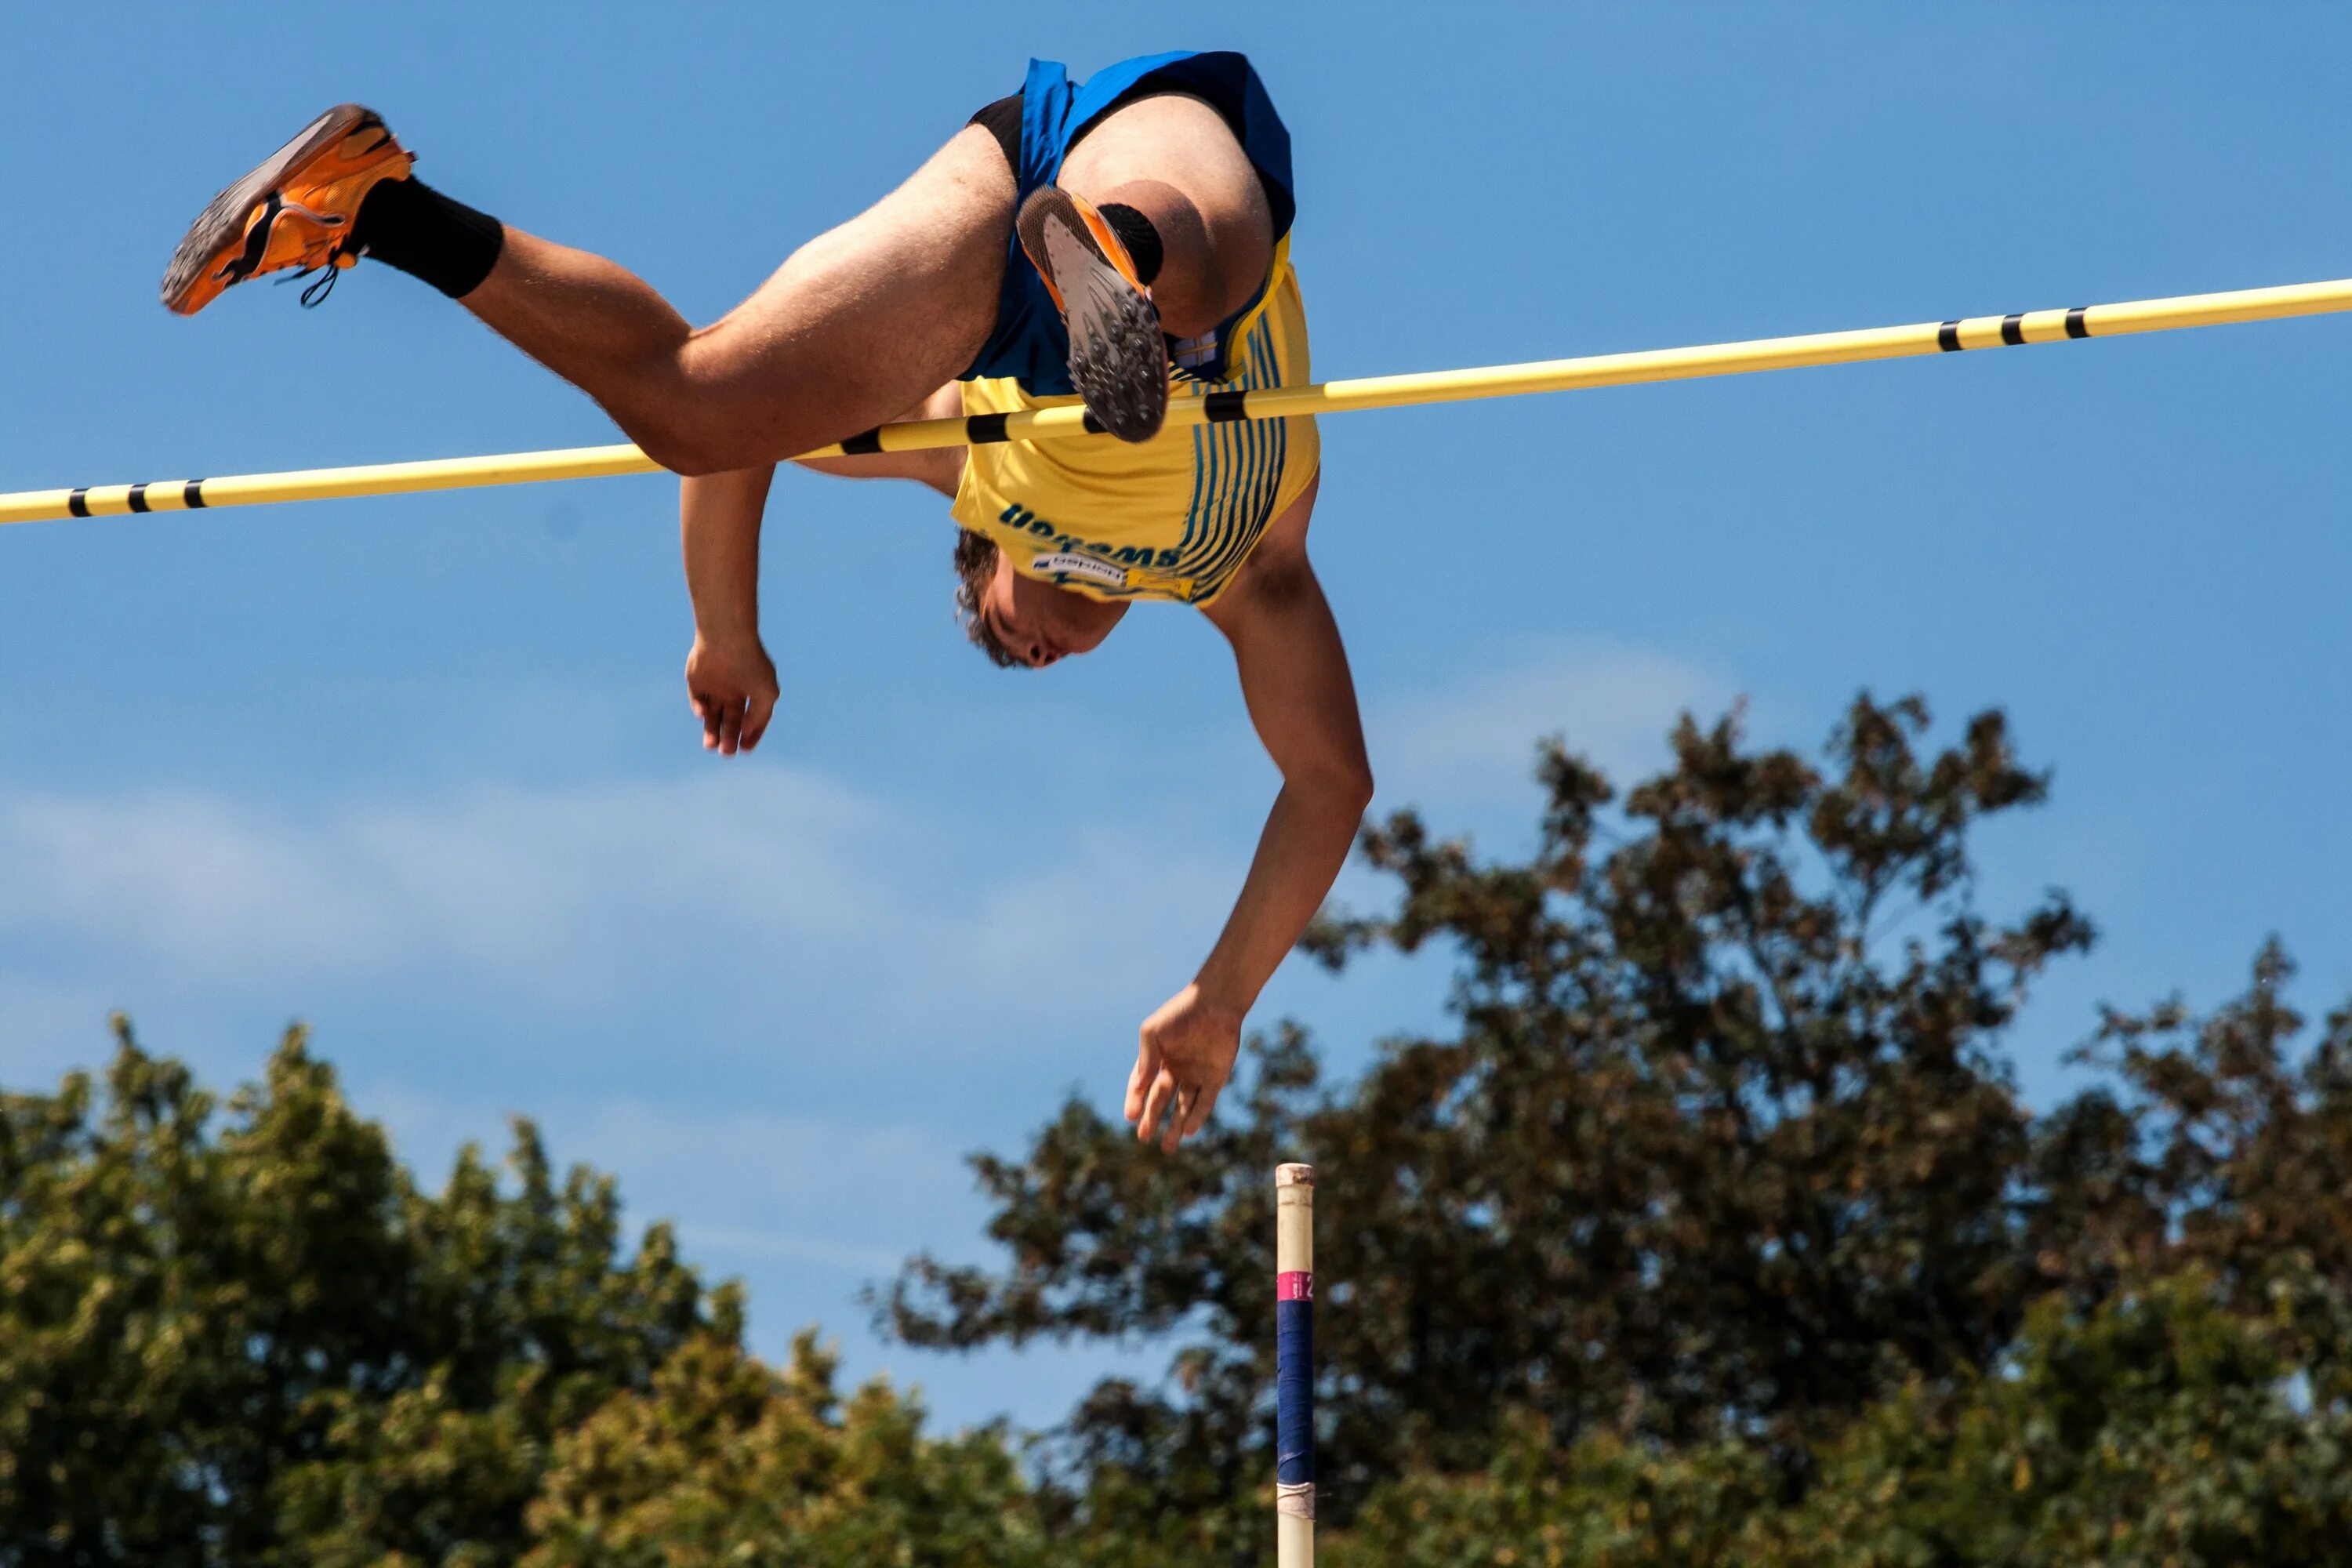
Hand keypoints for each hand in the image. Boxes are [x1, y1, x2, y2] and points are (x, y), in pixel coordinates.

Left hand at [684, 634, 778, 754]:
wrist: (726, 639)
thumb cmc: (751, 665)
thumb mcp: (766, 694)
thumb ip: (759, 716)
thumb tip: (746, 732)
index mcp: (753, 690)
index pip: (753, 718)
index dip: (750, 735)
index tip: (745, 750)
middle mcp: (734, 689)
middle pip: (731, 719)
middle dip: (729, 737)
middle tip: (727, 753)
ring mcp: (715, 684)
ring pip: (712, 714)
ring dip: (711, 731)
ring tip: (711, 747)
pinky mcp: (696, 680)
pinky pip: (697, 700)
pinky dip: (699, 710)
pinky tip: (703, 714)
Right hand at [1127, 983, 1244, 1152]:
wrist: (1216, 1004)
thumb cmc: (1181, 1013)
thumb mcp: (1153, 1033)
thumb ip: (1146, 1060)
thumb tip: (1139, 1089)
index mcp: (1157, 1059)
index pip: (1142, 1086)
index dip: (1135, 1101)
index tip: (1130, 1116)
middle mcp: (1176, 1070)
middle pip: (1161, 1101)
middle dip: (1152, 1120)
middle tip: (1143, 1139)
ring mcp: (1196, 1076)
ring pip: (1183, 1107)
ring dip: (1175, 1127)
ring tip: (1167, 1147)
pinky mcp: (1215, 1078)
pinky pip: (1205, 1102)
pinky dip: (1197, 1117)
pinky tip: (1190, 1132)